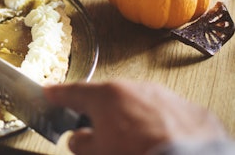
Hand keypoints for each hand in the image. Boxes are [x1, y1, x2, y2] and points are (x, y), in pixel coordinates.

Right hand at [44, 80, 227, 154]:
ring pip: (136, 104)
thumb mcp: (98, 152)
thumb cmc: (141, 153)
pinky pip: (163, 113)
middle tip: (94, 129)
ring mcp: (162, 95)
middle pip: (107, 98)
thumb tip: (78, 139)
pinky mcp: (186, 108)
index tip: (50, 93)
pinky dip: (156, 124)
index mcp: (106, 96)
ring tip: (132, 142)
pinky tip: (156, 140)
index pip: (73, 92)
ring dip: (130, 118)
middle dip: (99, 112)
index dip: (57, 94)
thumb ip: (80, 143)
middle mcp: (133, 88)